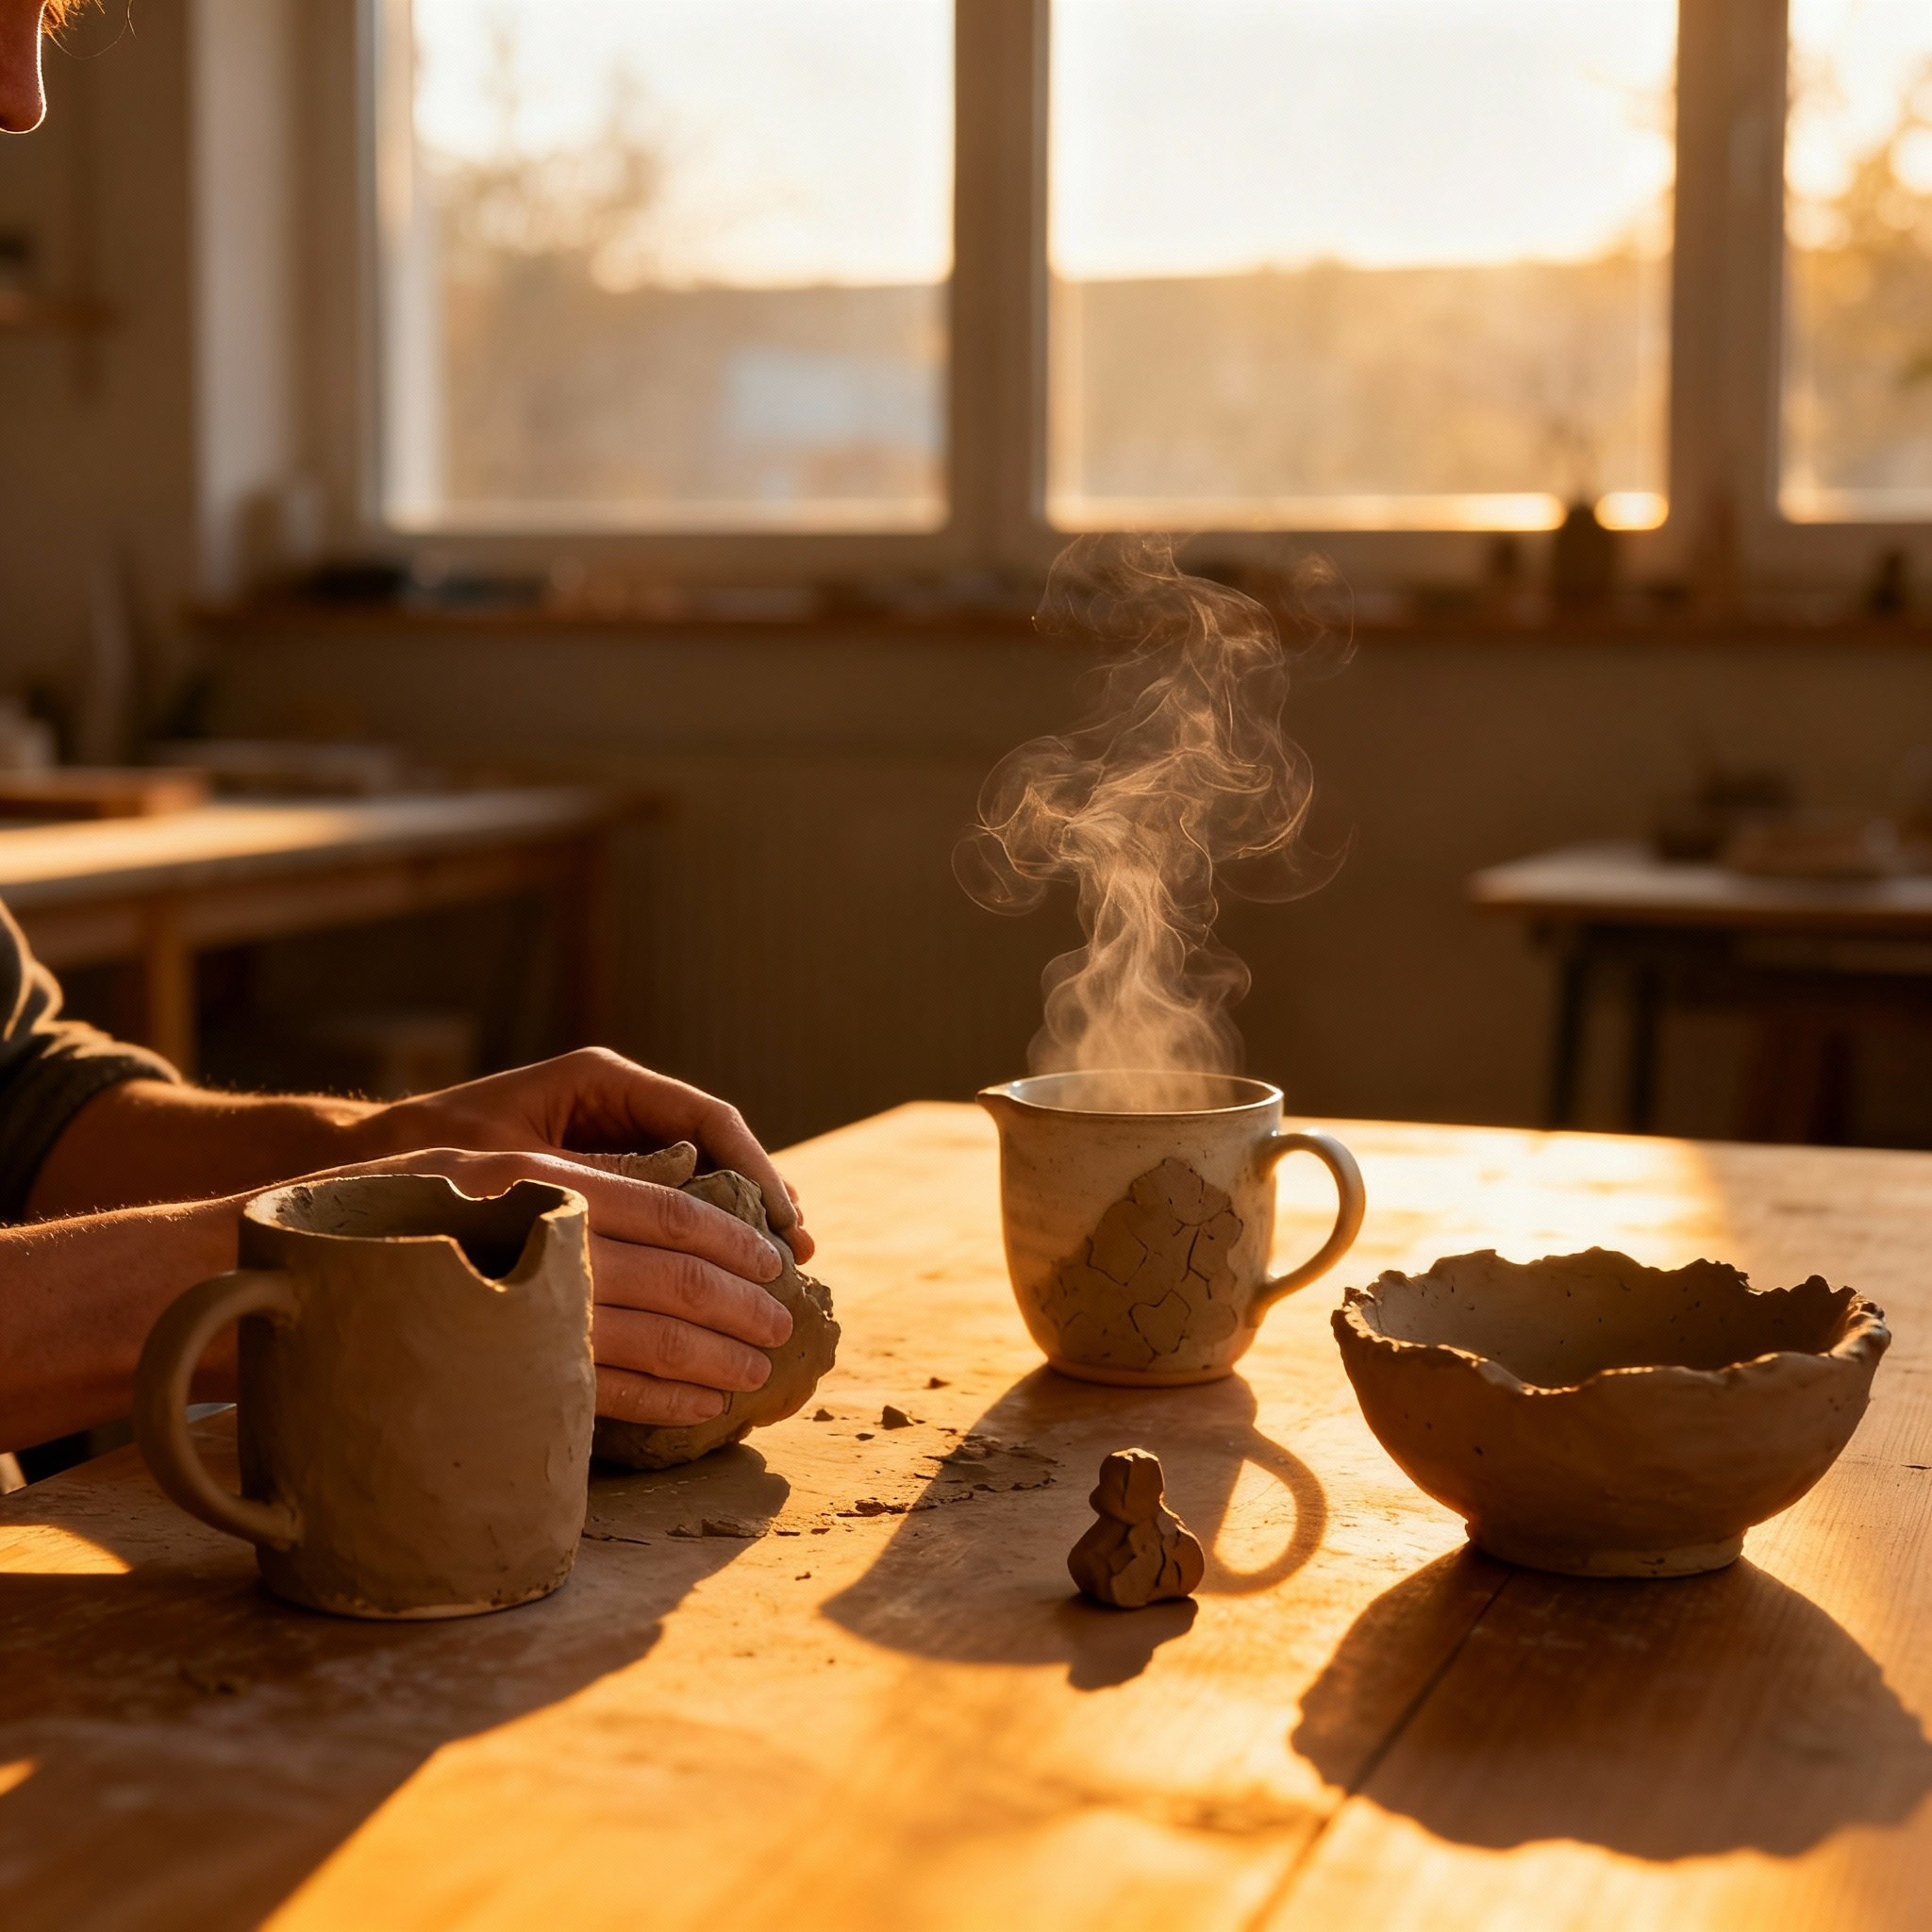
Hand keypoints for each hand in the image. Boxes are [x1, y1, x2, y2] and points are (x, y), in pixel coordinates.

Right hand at [328, 1146, 795, 1426]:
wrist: (282, 1280)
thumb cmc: (397, 1218)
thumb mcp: (483, 1172)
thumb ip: (572, 1184)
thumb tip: (678, 1194)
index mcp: (542, 1180)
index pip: (668, 1208)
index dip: (732, 1236)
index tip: (777, 1256)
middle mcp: (538, 1240)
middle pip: (673, 1276)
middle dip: (740, 1304)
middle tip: (783, 1324)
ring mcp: (521, 1312)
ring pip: (650, 1338)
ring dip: (715, 1358)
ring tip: (756, 1371)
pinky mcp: (505, 1375)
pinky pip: (605, 1394)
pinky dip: (663, 1402)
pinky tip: (701, 1407)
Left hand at [343, 1049, 812, 1260]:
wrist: (367, 1162)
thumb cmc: (427, 1160)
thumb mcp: (513, 1171)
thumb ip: (590, 1187)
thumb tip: (671, 1229)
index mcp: (602, 1080)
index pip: (706, 1121)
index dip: (755, 1173)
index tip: (784, 1225)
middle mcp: (616, 1099)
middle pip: (717, 1146)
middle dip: (761, 1202)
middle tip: (796, 1258)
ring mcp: (612, 1131)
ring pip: (701, 1172)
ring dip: (739, 1220)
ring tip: (777, 1269)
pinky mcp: (601, 1170)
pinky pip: (670, 1195)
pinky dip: (702, 1232)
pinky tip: (726, 1272)